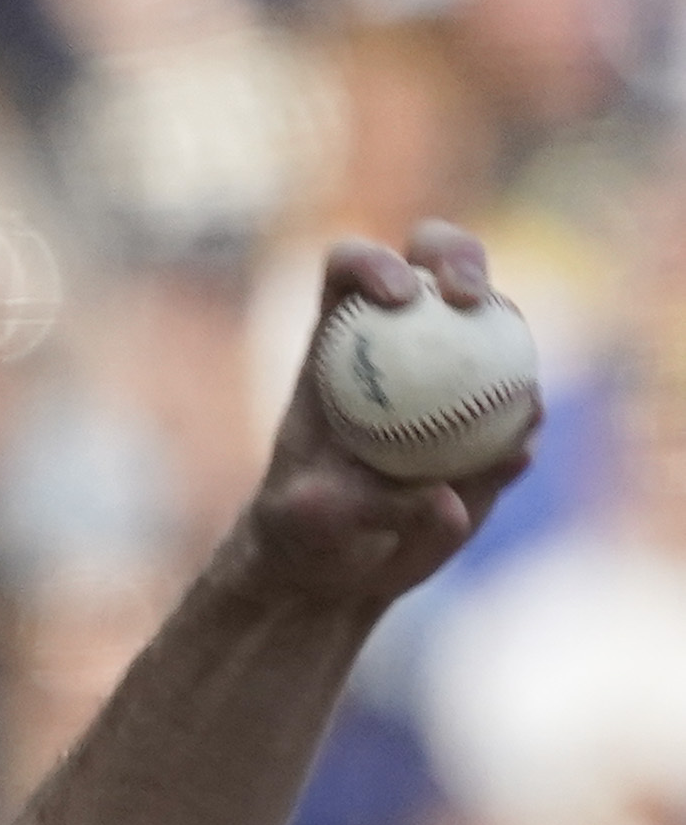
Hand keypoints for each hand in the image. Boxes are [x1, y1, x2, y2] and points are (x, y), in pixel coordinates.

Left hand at [227, 222, 535, 615]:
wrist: (334, 565)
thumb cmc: (301, 534)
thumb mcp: (310, 524)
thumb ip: (365, 506)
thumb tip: (446, 499)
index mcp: (335, 343)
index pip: (349, 272)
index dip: (374, 262)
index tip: (400, 297)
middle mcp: (398, 340)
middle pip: (436, 266)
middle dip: (461, 258)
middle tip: (473, 301)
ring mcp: (450, 370)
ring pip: (494, 324)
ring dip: (513, 339)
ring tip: (517, 400)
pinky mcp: (489, 414)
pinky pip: (516, 405)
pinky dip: (522, 421)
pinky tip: (518, 449)